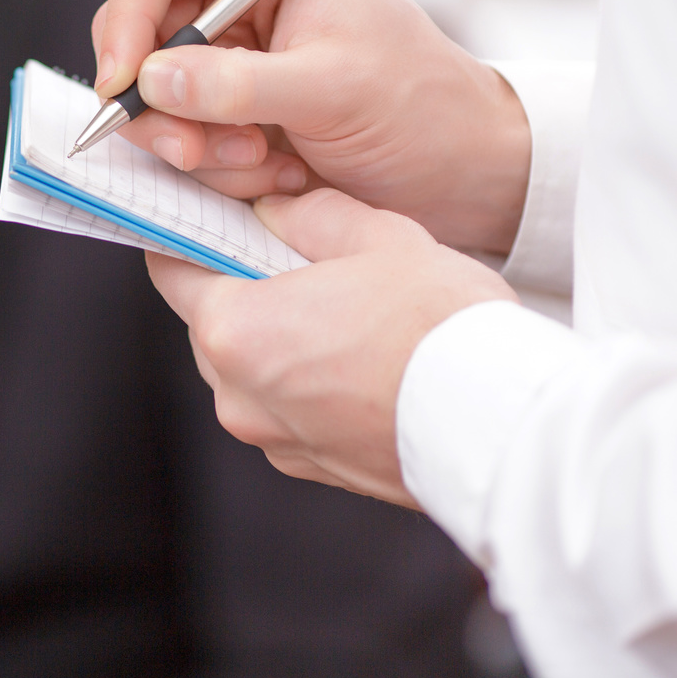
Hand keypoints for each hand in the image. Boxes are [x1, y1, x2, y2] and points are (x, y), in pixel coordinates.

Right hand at [92, 0, 530, 253]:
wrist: (462, 172)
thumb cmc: (420, 107)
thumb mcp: (333, 90)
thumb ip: (238, 85)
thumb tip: (150, 80)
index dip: (126, 19)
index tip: (124, 86)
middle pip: (136, 34)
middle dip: (158, 102)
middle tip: (192, 151)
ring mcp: (226, 58)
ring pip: (150, 97)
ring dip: (193, 144)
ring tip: (261, 165)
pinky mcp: (224, 111)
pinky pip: (177, 136)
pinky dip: (212, 167)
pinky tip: (272, 175)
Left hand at [150, 188, 515, 506]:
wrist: (504, 424)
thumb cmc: (441, 330)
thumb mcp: (376, 237)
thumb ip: (309, 215)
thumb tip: (276, 210)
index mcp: (234, 330)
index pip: (172, 271)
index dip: (190, 238)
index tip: (214, 223)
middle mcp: (237, 394)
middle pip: (210, 325)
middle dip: (245, 292)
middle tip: (299, 264)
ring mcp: (273, 439)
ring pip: (249, 372)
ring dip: (279, 342)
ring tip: (345, 316)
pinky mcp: (313, 467)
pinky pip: (288, 412)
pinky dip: (309, 386)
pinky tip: (363, 363)